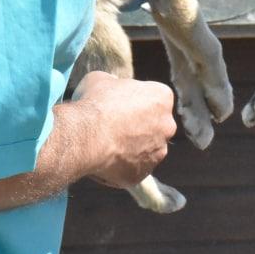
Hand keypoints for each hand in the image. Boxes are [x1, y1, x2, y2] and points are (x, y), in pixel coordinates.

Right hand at [71, 71, 176, 188]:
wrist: (86, 136)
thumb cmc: (95, 103)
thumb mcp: (101, 79)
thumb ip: (114, 83)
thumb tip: (113, 87)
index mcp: (163, 97)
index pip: (153, 98)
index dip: (133, 101)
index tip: (117, 105)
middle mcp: (168, 125)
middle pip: (154, 125)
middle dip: (137, 126)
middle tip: (112, 127)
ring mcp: (157, 153)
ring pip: (145, 150)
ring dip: (131, 149)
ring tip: (106, 146)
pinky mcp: (143, 174)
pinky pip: (132, 170)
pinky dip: (121, 167)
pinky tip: (103, 161)